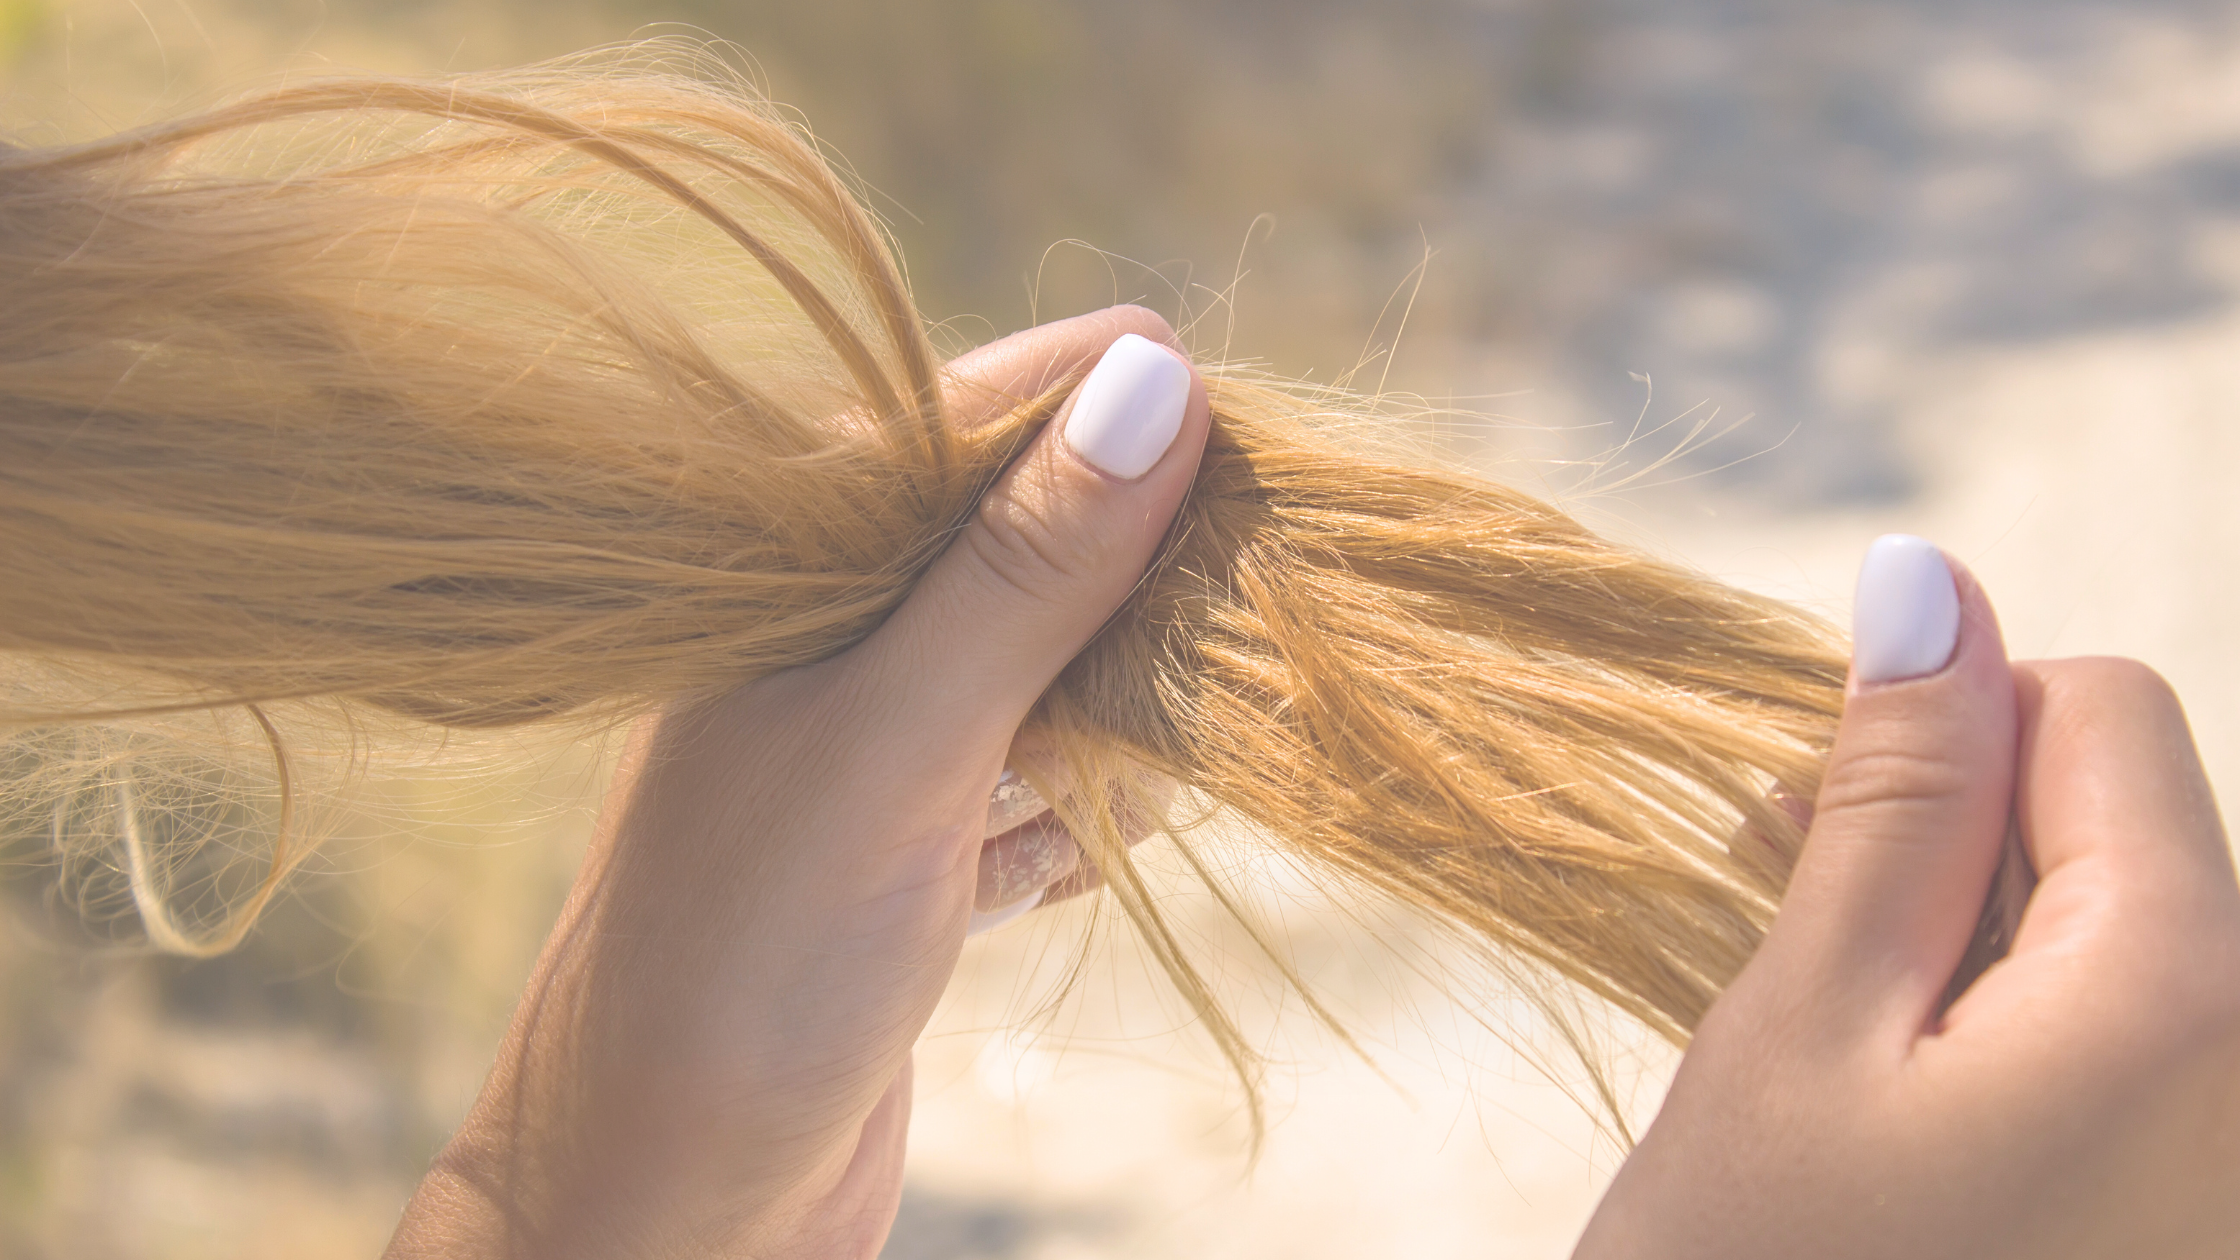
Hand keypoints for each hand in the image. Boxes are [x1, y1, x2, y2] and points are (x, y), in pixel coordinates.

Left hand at [384, 306, 1211, 1258]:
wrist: (665, 1212)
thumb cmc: (745, 964)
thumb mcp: (898, 744)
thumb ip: (1023, 569)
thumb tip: (1157, 375)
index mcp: (784, 565)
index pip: (975, 418)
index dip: (1116, 414)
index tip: (1256, 440)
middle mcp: (825, 638)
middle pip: (1030, 542)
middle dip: (1140, 576)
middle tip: (1240, 614)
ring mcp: (868, 748)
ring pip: (1046, 670)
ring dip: (1125, 708)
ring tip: (1168, 751)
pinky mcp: (908, 854)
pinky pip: (1036, 788)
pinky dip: (1083, 814)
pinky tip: (1100, 845)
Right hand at [1576, 537, 2239, 1257]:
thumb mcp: (1801, 1028)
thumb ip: (1891, 799)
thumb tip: (1928, 578)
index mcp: (2190, 998)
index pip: (2104, 711)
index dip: (1944, 734)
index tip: (1814, 832)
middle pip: (2130, 826)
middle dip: (1954, 844)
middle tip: (1791, 934)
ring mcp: (2228, 1156)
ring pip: (2121, 937)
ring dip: (1966, 944)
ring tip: (1834, 1042)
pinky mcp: (2187, 1206)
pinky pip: (2130, 1047)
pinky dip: (2007, 1039)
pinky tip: (1899, 1106)